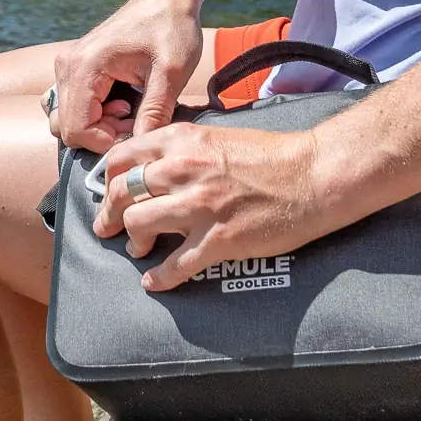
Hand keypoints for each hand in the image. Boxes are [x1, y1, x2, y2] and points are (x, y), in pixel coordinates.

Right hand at [46, 0, 202, 152]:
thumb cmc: (170, 28)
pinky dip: (93, 112)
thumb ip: (155, 112)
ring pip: (66, 117)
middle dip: (101, 133)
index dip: (104, 141)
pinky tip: (121, 101)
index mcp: (85, 67)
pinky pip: (72, 103)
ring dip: (96, 124)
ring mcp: (68, 65)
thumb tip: (140, 145)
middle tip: (136, 117)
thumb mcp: (171, 73)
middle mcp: (67, 66)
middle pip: (66, 126)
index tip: (135, 129)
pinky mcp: (76, 66)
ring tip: (129, 108)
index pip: (76, 128)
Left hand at [90, 120, 335, 290]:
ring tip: (137, 249)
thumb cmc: (271, 155)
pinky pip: (175, 264)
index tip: (108, 193)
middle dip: (110, 214)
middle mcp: (184, 170)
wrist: (313, 176)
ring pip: (140, 224)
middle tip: (108, 228)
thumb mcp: (216, 138)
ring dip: (132, 241)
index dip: (107, 179)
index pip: (122, 158)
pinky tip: (153, 282)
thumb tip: (153, 168)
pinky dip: (159, 278)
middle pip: (123, 193)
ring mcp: (200, 206)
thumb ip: (182, 150)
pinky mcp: (218, 239)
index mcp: (182, 142)